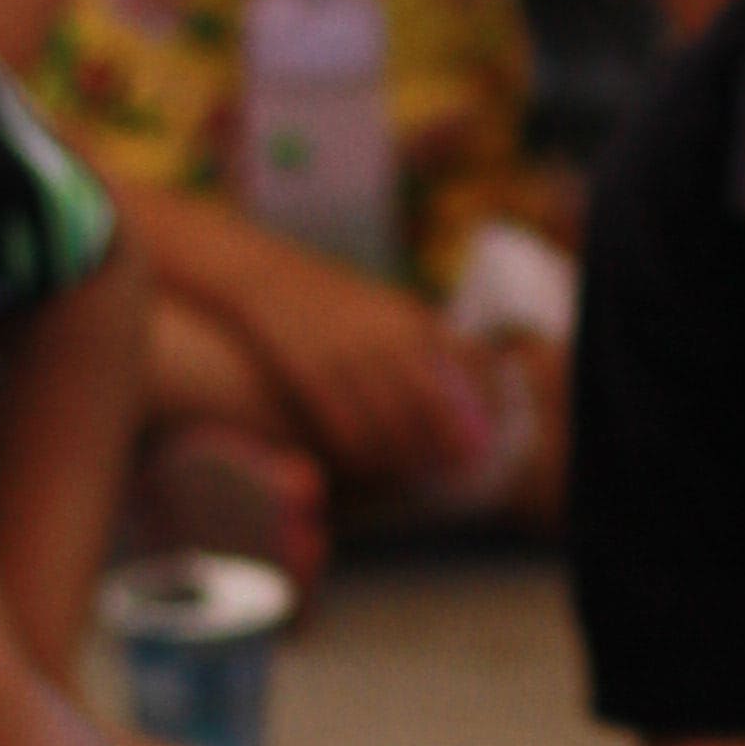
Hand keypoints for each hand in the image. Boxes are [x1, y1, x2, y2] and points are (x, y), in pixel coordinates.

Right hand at [235, 243, 492, 492]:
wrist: (267, 275)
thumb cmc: (333, 298)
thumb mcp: (387, 305)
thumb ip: (420, 338)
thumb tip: (456, 382)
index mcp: (413, 321)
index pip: (464, 371)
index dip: (477, 412)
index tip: (477, 443)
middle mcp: (387, 338)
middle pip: (429, 409)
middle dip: (441, 445)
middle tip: (445, 470)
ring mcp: (349, 354)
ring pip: (387, 424)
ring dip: (400, 455)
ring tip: (403, 470)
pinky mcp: (311, 372)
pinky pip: (344, 425)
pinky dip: (359, 450)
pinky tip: (362, 461)